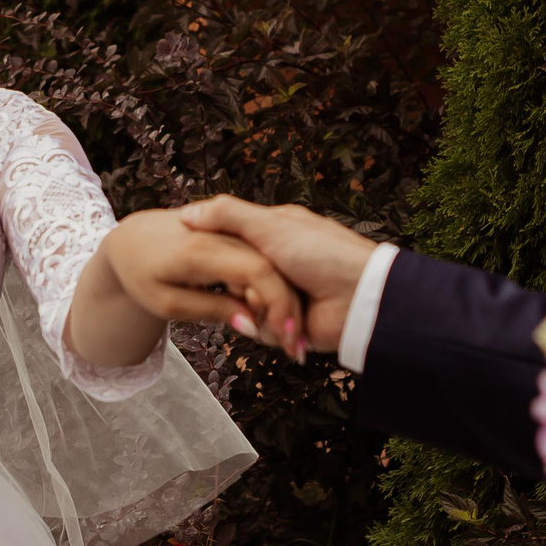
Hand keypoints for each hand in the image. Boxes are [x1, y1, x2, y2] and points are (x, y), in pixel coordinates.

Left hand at [93, 209, 308, 358]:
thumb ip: (210, 311)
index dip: (278, 302)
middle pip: (270, 264)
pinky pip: (258, 253)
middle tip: (291, 342)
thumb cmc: (141, 276)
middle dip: (287, 304)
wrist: (130, 240)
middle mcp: (218, 230)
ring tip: (276, 329)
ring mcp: (226, 225)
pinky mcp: (230, 227)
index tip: (285, 335)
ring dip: (279, 295)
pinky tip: (258, 307)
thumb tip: (253, 326)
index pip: (256, 270)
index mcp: (199, 249)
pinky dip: (265, 282)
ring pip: (269, 258)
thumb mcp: (167, 303)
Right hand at [176, 196, 378, 355]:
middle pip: (233, 279)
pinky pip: (262, 331)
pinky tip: (291, 326)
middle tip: (253, 286)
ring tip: (281, 306)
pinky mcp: (288, 325)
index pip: (228, 244)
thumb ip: (227, 216)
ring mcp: (283, 295)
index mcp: (273, 233)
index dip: (217, 252)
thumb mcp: (270, 226)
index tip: (206, 256)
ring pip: (244, 308)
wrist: (359, 299)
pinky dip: (274, 329)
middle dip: (240, 287)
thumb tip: (187, 214)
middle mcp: (276, 264)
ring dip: (259, 310)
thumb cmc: (322, 254)